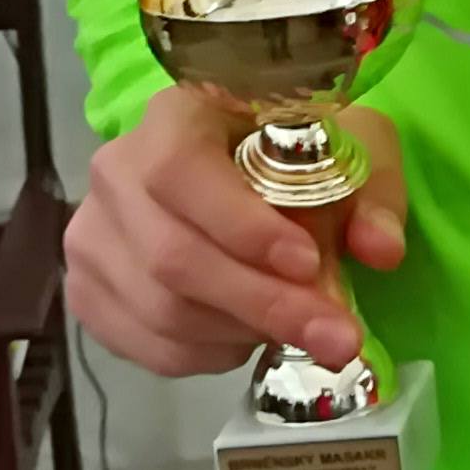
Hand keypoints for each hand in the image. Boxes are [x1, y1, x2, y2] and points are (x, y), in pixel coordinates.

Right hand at [65, 86, 406, 376]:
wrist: (248, 169)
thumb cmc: (300, 152)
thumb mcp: (352, 150)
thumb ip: (372, 194)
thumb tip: (381, 249)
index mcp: (175, 115)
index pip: (179, 170)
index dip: (240, 226)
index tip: (308, 263)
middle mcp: (116, 171)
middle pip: (171, 256)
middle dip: (264, 304)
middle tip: (337, 336)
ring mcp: (92, 236)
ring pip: (160, 309)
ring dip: (244, 332)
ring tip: (302, 330)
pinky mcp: (88, 292)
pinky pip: (146, 344)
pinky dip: (209, 354)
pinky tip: (250, 337)